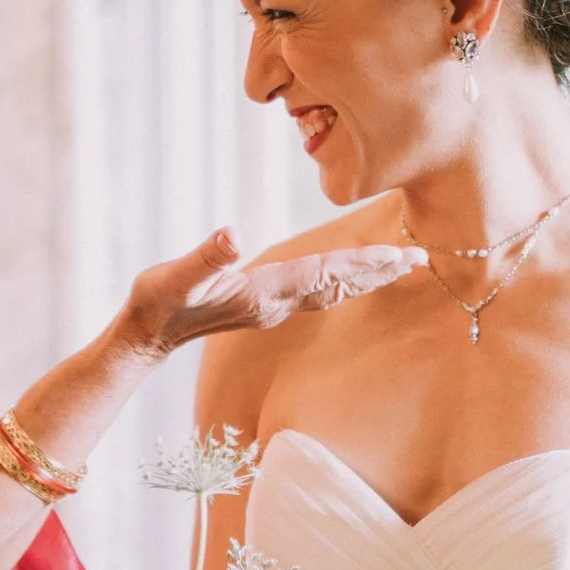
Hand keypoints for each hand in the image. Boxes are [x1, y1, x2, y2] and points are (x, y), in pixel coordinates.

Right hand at [122, 230, 424, 355]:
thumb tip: (232, 236)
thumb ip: (205, 257)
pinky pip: (317, 293)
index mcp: (264, 292)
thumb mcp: (176, 276)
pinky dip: (343, 281)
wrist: (148, 332)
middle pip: (340, 286)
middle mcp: (276, 303)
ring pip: (332, 291)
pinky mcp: (265, 304)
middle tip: (421, 259)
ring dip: (366, 278)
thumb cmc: (159, 300)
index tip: (399, 255)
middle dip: (379, 272)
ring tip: (399, 265)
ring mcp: (272, 306)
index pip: (325, 274)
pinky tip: (352, 276)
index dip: (362, 263)